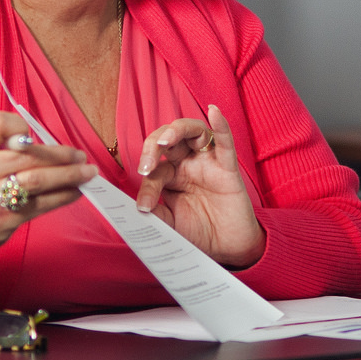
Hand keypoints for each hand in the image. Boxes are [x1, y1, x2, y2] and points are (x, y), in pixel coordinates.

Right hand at [0, 111, 98, 262]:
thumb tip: (39, 141)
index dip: (20, 127)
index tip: (33, 135)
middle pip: (28, 157)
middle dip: (61, 156)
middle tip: (81, 157)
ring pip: (38, 181)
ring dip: (68, 176)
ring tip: (87, 173)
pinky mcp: (5, 220)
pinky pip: (40, 205)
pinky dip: (62, 197)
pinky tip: (75, 192)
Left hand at [133, 104, 264, 267]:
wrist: (227, 247)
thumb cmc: (199, 233)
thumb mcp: (169, 224)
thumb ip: (154, 213)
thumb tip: (133, 208)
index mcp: (171, 175)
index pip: (155, 170)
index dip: (147, 187)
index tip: (144, 208)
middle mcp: (187, 163)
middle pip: (168, 139)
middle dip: (152, 146)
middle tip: (146, 165)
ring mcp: (207, 163)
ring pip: (193, 131)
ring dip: (176, 130)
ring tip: (165, 140)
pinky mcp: (227, 168)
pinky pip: (224, 142)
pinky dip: (220, 125)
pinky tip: (214, 112)